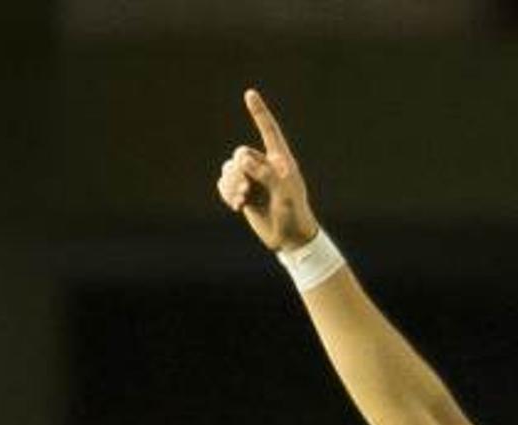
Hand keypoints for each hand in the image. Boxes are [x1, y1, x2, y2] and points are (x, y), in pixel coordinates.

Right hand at [217, 87, 320, 252]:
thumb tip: (243, 160)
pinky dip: (226, 193)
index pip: (268, 130)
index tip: (250, 93)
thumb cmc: (293, 213)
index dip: (258, 112)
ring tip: (241, 200)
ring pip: (229, 169)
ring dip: (231, 184)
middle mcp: (264, 166)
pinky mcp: (242, 194)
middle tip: (246, 190)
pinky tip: (237, 206)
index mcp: (280, 159)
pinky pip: (224, 184)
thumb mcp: (285, 193)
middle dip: (239, 171)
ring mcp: (252, 179)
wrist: (289, 238)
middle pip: (240, 155)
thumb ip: (266, 173)